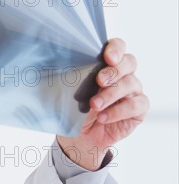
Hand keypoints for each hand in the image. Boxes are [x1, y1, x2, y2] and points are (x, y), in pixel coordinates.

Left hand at [56, 38, 148, 170]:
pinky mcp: (138, 109)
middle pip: (129, 62)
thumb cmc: (73, 109)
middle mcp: (123, 74)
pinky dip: (118, 111)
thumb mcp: (65, 92)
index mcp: (106, 64)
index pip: (117, 46)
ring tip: (94, 105)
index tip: (108, 57)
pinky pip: (136, 105)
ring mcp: (132, 91)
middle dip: (114, 71)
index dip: (116, 48)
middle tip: (99, 81)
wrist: (79, 136)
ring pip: (131, 84)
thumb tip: (46, 65)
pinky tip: (103, 117)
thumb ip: (64, 77)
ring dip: (111, 94)